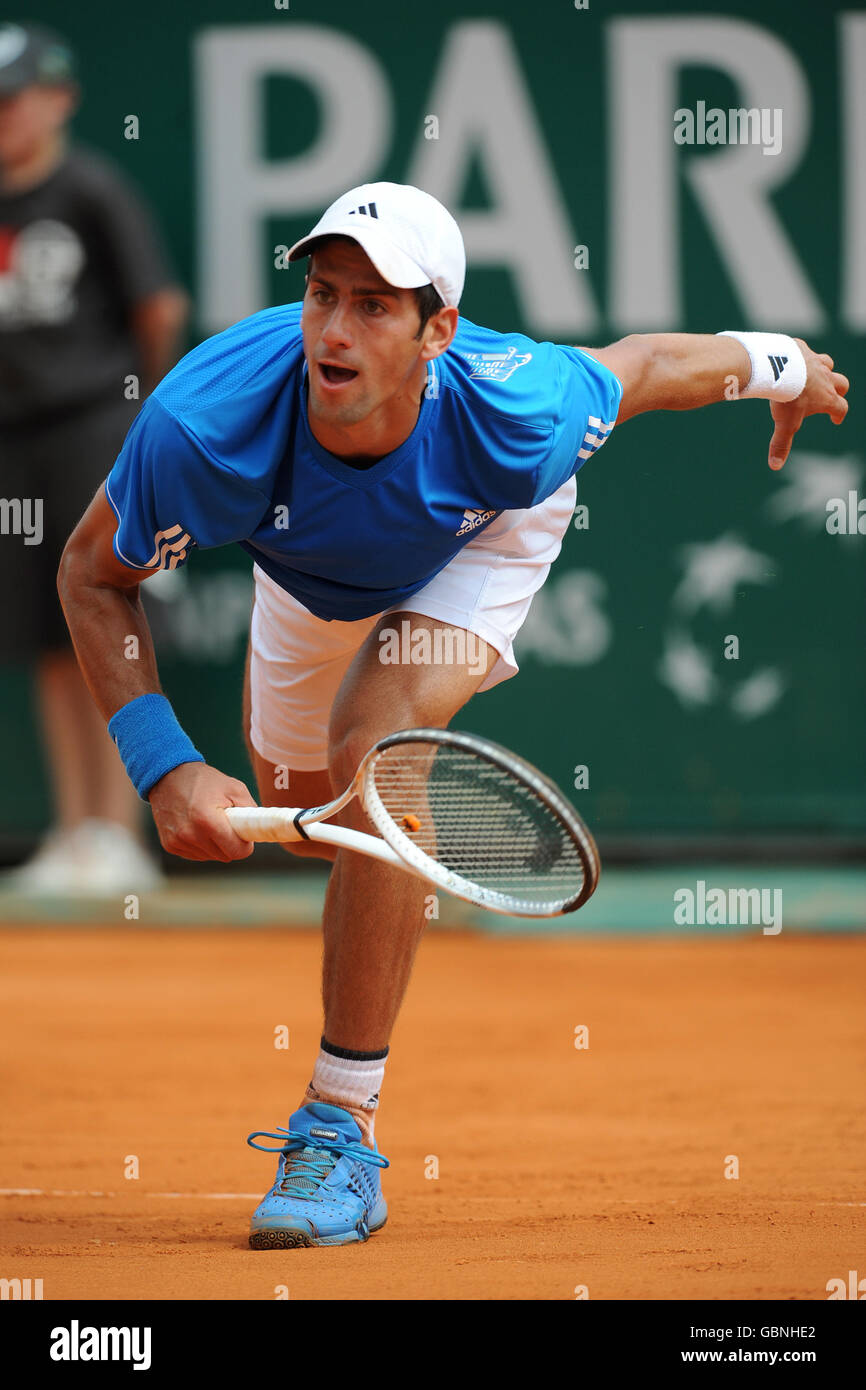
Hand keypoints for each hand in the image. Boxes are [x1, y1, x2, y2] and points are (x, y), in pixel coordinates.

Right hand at [148, 762, 256, 861]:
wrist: (168, 775)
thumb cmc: (204, 781)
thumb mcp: (234, 788)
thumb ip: (250, 810)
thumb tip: (258, 830)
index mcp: (208, 821)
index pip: (236, 852)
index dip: (245, 845)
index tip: (244, 835)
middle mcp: (190, 835)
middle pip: (225, 856)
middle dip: (231, 844)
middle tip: (227, 825)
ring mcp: (178, 841)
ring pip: (210, 857)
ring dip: (215, 845)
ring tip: (210, 823)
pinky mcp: (170, 845)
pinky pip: (196, 855)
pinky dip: (201, 845)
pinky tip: (197, 827)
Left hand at [767, 339, 848, 469]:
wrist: (778, 367)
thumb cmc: (786, 397)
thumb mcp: (784, 423)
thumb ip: (781, 444)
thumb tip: (775, 465)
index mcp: (826, 398)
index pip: (841, 408)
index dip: (839, 415)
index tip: (835, 420)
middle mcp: (825, 378)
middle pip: (842, 383)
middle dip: (839, 390)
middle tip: (832, 396)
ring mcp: (815, 361)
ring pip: (828, 364)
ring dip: (824, 370)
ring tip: (814, 376)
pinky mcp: (801, 348)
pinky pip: (806, 351)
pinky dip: (802, 356)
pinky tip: (793, 359)